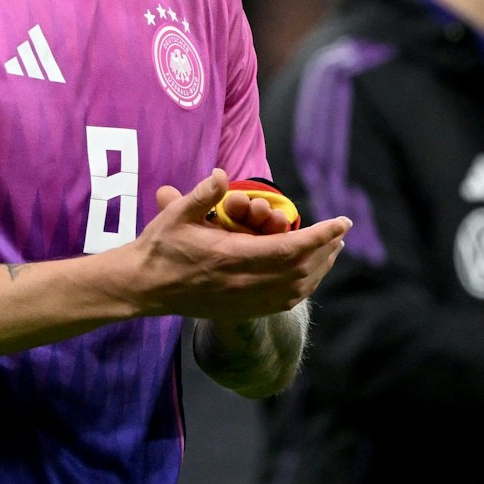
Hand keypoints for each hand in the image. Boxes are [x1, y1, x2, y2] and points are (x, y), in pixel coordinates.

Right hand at [125, 169, 349, 322]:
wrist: (141, 287)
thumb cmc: (157, 248)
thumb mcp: (174, 215)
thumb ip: (201, 195)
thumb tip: (221, 174)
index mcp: (231, 256)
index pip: (291, 247)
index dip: (321, 235)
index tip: (342, 222)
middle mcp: (243, 281)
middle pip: (302, 269)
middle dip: (326, 249)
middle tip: (339, 233)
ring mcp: (244, 299)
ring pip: (297, 288)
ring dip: (319, 269)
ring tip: (330, 252)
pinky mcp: (240, 310)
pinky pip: (283, 302)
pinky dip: (303, 288)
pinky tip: (307, 277)